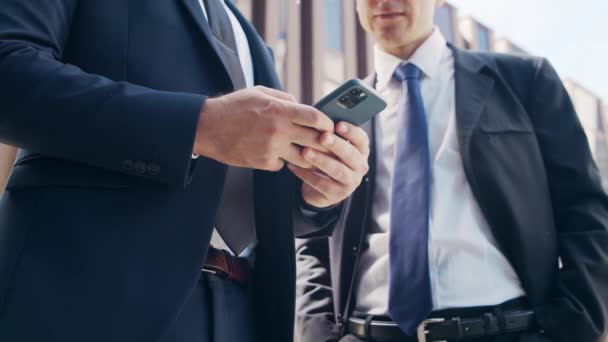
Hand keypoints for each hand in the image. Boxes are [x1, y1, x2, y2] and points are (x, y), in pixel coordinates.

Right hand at [193, 86, 332, 170]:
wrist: (207, 128)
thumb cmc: (234, 107)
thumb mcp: (259, 93)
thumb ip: (284, 98)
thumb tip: (302, 106)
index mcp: (279, 110)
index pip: (315, 117)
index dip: (327, 122)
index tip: (330, 125)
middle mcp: (278, 130)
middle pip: (315, 140)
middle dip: (325, 142)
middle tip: (327, 143)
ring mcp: (272, 149)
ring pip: (304, 158)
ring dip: (308, 156)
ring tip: (307, 150)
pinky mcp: (264, 163)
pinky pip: (283, 164)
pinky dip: (283, 160)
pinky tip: (276, 153)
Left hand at [288, 121, 369, 207]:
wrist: (320, 188)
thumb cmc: (326, 157)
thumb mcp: (330, 146)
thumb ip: (330, 133)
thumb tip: (319, 117)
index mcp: (361, 151)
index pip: (362, 140)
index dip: (351, 132)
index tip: (338, 124)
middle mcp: (360, 167)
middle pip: (351, 155)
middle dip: (336, 145)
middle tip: (323, 136)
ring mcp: (350, 182)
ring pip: (337, 170)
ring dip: (321, 160)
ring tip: (305, 151)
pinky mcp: (337, 194)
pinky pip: (322, 184)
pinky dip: (306, 174)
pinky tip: (294, 165)